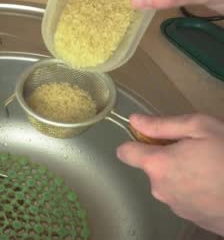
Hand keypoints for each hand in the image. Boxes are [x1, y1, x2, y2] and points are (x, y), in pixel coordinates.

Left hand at [117, 114, 223, 235]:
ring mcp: (176, 207)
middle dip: (167, 157)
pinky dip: (195, 191)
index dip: (135, 142)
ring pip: (169, 184)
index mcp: (158, 165)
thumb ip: (163, 125)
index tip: (153, 138)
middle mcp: (160, 189)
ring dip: (182, 174)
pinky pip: (185, 199)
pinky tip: (215, 185)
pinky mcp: (193, 219)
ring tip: (211, 168)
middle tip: (196, 150)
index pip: (124, 153)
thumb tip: (134, 121)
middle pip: (152, 168)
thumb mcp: (201, 128)